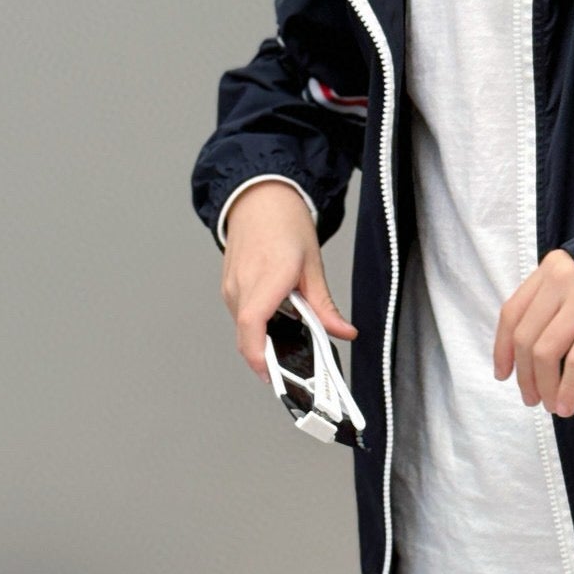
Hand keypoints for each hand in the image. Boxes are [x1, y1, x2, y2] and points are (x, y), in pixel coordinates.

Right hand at [221, 180, 357, 380]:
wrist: (260, 197)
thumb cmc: (285, 224)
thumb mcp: (313, 265)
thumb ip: (325, 305)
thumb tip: (344, 332)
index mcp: (268, 276)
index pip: (253, 324)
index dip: (260, 355)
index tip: (274, 375)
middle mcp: (243, 285)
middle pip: (247, 336)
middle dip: (267, 358)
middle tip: (292, 371)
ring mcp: (231, 287)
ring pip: (244, 329)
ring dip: (263, 341)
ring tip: (290, 342)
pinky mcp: (228, 288)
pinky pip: (241, 317)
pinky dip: (257, 327)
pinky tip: (277, 322)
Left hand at [493, 249, 573, 417]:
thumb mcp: (570, 279)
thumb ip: (546, 303)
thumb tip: (521, 358)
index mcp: (547, 271)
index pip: (511, 314)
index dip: (502, 349)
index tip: (503, 375)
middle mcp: (559, 283)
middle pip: (527, 338)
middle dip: (525, 375)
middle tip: (531, 399)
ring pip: (547, 352)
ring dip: (545, 386)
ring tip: (550, 405)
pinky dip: (568, 388)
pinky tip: (567, 405)